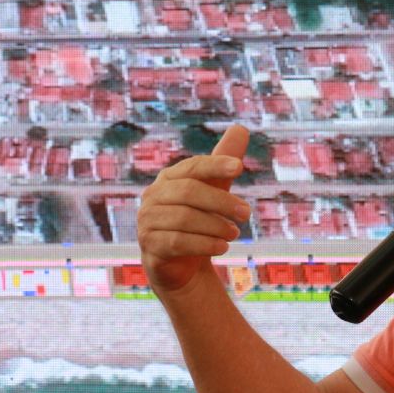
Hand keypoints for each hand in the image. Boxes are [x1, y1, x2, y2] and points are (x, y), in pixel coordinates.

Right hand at [137, 125, 251, 294]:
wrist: (180, 264)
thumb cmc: (198, 220)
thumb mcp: (215, 190)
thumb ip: (224, 161)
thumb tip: (240, 128)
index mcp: (168, 178)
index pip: (192, 166)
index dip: (215, 164)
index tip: (239, 168)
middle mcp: (153, 196)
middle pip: (189, 191)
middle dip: (221, 201)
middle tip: (246, 213)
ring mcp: (147, 222)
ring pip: (184, 218)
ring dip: (215, 226)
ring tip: (235, 233)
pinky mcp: (150, 247)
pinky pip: (178, 242)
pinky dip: (204, 244)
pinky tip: (223, 247)